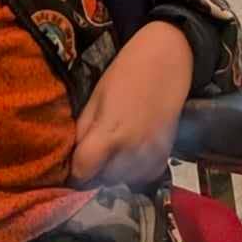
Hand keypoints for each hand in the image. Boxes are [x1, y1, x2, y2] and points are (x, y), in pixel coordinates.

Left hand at [70, 22, 192, 188]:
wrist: (169, 60)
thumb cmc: (126, 72)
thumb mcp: (95, 97)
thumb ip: (83, 130)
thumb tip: (73, 155)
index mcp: (109, 134)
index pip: (83, 172)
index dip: (74, 173)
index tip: (72, 168)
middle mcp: (131, 150)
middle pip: (103, 180)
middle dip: (94, 173)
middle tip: (92, 158)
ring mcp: (151, 154)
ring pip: (124, 182)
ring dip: (114, 174)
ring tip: (111, 156)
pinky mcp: (166, 155)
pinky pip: (144, 177)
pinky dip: (134, 172)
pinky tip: (130, 155)